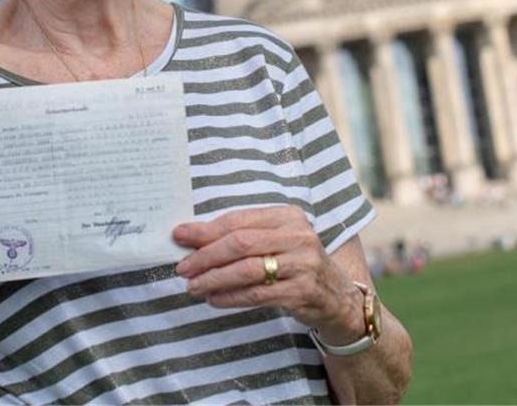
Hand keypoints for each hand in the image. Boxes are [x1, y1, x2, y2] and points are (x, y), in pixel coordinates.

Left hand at [172, 206, 365, 342]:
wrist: (337, 295)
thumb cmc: (296, 262)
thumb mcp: (277, 240)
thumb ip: (244, 237)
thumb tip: (194, 238)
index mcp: (288, 216)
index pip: (239, 220)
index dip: (206, 229)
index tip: (179, 236)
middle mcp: (298, 236)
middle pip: (241, 243)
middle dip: (206, 255)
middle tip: (183, 267)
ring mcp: (303, 264)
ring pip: (247, 270)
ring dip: (214, 279)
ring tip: (193, 286)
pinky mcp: (302, 291)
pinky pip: (257, 294)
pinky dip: (231, 297)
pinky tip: (214, 299)